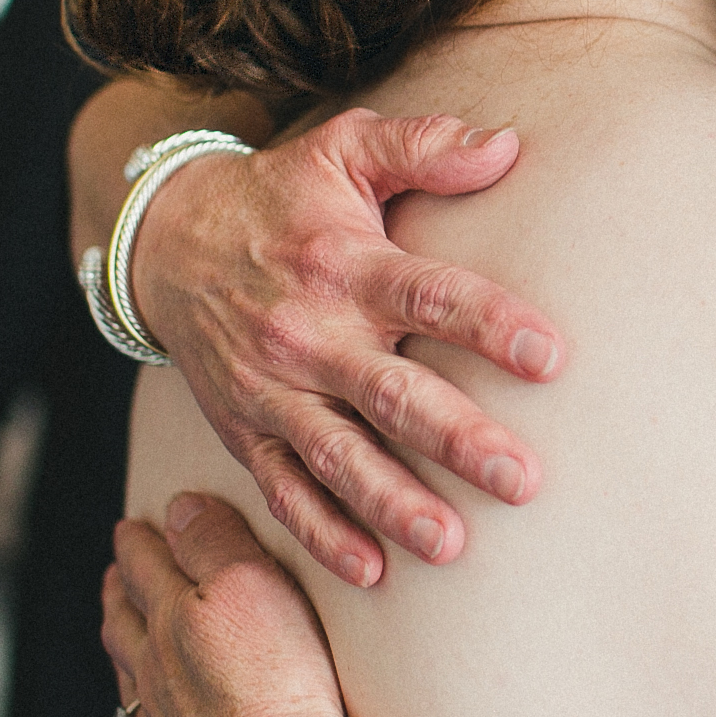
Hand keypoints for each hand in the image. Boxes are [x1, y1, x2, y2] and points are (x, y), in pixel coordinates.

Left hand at [104, 495, 371, 716]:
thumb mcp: (254, 586)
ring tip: (126, 638)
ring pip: (131, 683)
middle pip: (124, 625)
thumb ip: (213, 543)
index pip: (144, 567)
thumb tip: (178, 511)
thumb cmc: (278, 693)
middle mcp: (155, 677)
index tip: (132, 528)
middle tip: (116, 574)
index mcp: (170, 621)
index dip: (138, 541)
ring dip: (125, 652)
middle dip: (119, 592)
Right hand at [131, 108, 566, 584]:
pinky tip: (372, 571)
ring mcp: (274, 390)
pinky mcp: (246, 431)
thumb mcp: (343, 149)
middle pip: (393, 393)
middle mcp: (310, 333)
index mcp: (346, 265)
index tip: (550, 357)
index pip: (429, 294)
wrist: (165, 241)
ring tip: (452, 545)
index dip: (489, 324)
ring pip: (339, 457)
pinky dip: (322, 535)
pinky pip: (284, 491)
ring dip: (395, 504)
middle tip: (523, 480)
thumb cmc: (279, 196)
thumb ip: (424, 146)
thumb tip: (508, 144)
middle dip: (459, 439)